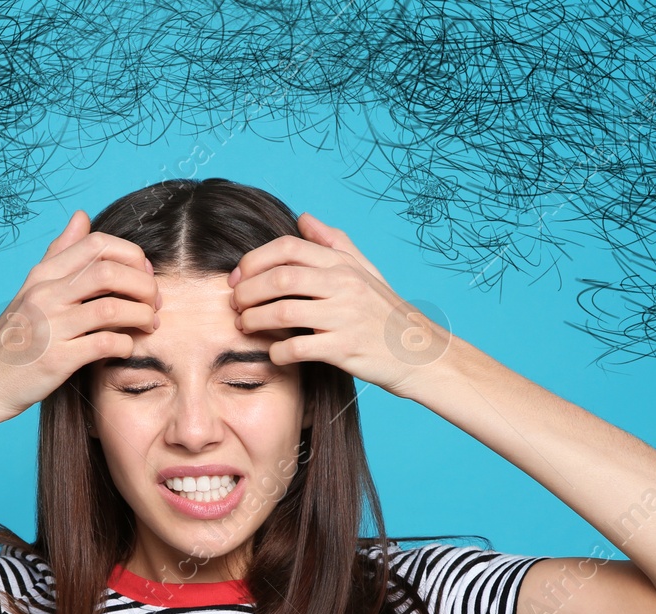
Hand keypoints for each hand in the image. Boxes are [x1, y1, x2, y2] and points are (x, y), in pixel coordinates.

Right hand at [0, 209, 160, 422]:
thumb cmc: (14, 338)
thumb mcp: (32, 290)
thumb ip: (60, 254)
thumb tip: (82, 216)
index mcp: (43, 275)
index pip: (97, 244)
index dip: (131, 255)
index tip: (144, 274)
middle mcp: (45, 295)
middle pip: (110, 271)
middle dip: (144, 284)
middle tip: (154, 302)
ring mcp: (50, 327)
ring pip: (112, 307)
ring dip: (141, 315)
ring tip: (149, 324)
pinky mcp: (56, 360)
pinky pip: (104, 344)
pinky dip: (125, 344)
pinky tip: (127, 348)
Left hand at [228, 212, 451, 399]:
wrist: (420, 354)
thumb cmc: (386, 314)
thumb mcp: (366, 271)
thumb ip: (334, 243)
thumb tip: (303, 218)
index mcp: (343, 265)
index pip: (288, 248)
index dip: (254, 260)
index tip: (237, 278)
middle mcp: (344, 285)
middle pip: (280, 278)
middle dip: (247, 291)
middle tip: (234, 305)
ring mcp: (344, 317)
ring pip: (283, 311)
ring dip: (254, 320)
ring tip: (245, 326)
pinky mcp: (345, 349)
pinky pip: (297, 348)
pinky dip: (277, 352)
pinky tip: (274, 353)